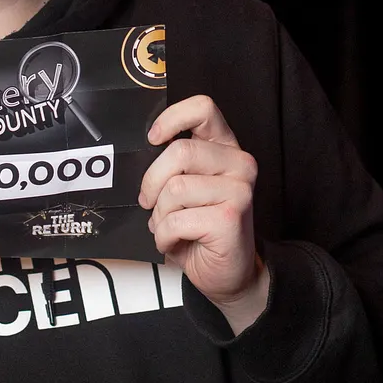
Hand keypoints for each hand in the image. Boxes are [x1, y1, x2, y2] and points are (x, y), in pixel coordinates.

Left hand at [139, 95, 269, 328]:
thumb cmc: (200, 229)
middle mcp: (239, 163)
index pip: (204, 109)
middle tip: (150, 203)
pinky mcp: (230, 217)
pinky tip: (176, 242)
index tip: (153, 138)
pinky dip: (164, 236)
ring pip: (174, 188)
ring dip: (160, 215)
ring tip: (170, 227)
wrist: (227, 274)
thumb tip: (143, 154)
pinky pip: (176, 220)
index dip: (172, 118)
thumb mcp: (185, 188)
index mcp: (224, 148)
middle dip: (152, 182)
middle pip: (179, 152)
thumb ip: (173, 165)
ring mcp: (239, 190)